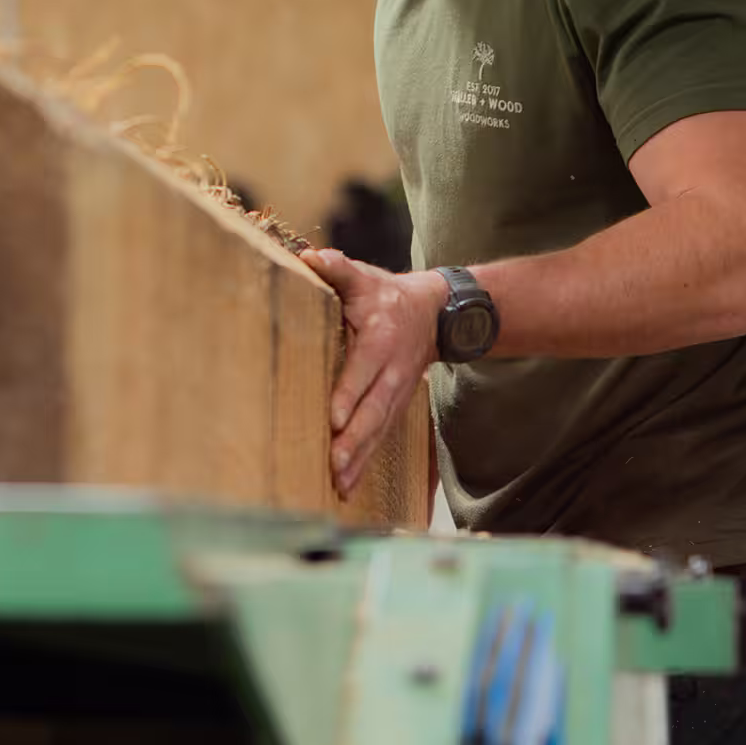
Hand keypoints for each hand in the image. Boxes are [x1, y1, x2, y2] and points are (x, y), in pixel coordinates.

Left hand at [298, 248, 442, 498]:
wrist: (434, 315)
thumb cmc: (385, 295)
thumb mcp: (364, 278)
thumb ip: (337, 268)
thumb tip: (311, 257)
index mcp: (379, 340)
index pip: (362, 371)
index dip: (349, 395)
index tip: (333, 419)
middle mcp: (391, 374)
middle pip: (372, 411)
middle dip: (354, 439)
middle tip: (333, 462)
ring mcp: (396, 395)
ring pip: (378, 430)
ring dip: (360, 458)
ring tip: (338, 483)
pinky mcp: (394, 409)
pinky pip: (380, 438)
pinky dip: (365, 463)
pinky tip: (346, 487)